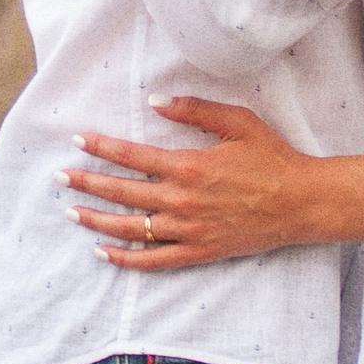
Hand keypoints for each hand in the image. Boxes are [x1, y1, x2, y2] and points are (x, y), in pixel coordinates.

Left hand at [63, 97, 319, 266]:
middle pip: (122, 192)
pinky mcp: (199, 252)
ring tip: (71, 212)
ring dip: (96, 220)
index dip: (101, 147)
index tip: (77, 141)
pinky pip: (154, 260)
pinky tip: (103, 252)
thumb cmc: (272, 159)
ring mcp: (188, 231)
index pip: (131, 155)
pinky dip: (125, 259)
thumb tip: (155, 102)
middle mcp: (182, 201)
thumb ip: (194, 110)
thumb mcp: (237, 122)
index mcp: (188, 166)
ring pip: (130, 228)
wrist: (302, 203)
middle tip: (61, 177)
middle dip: (87, 183)